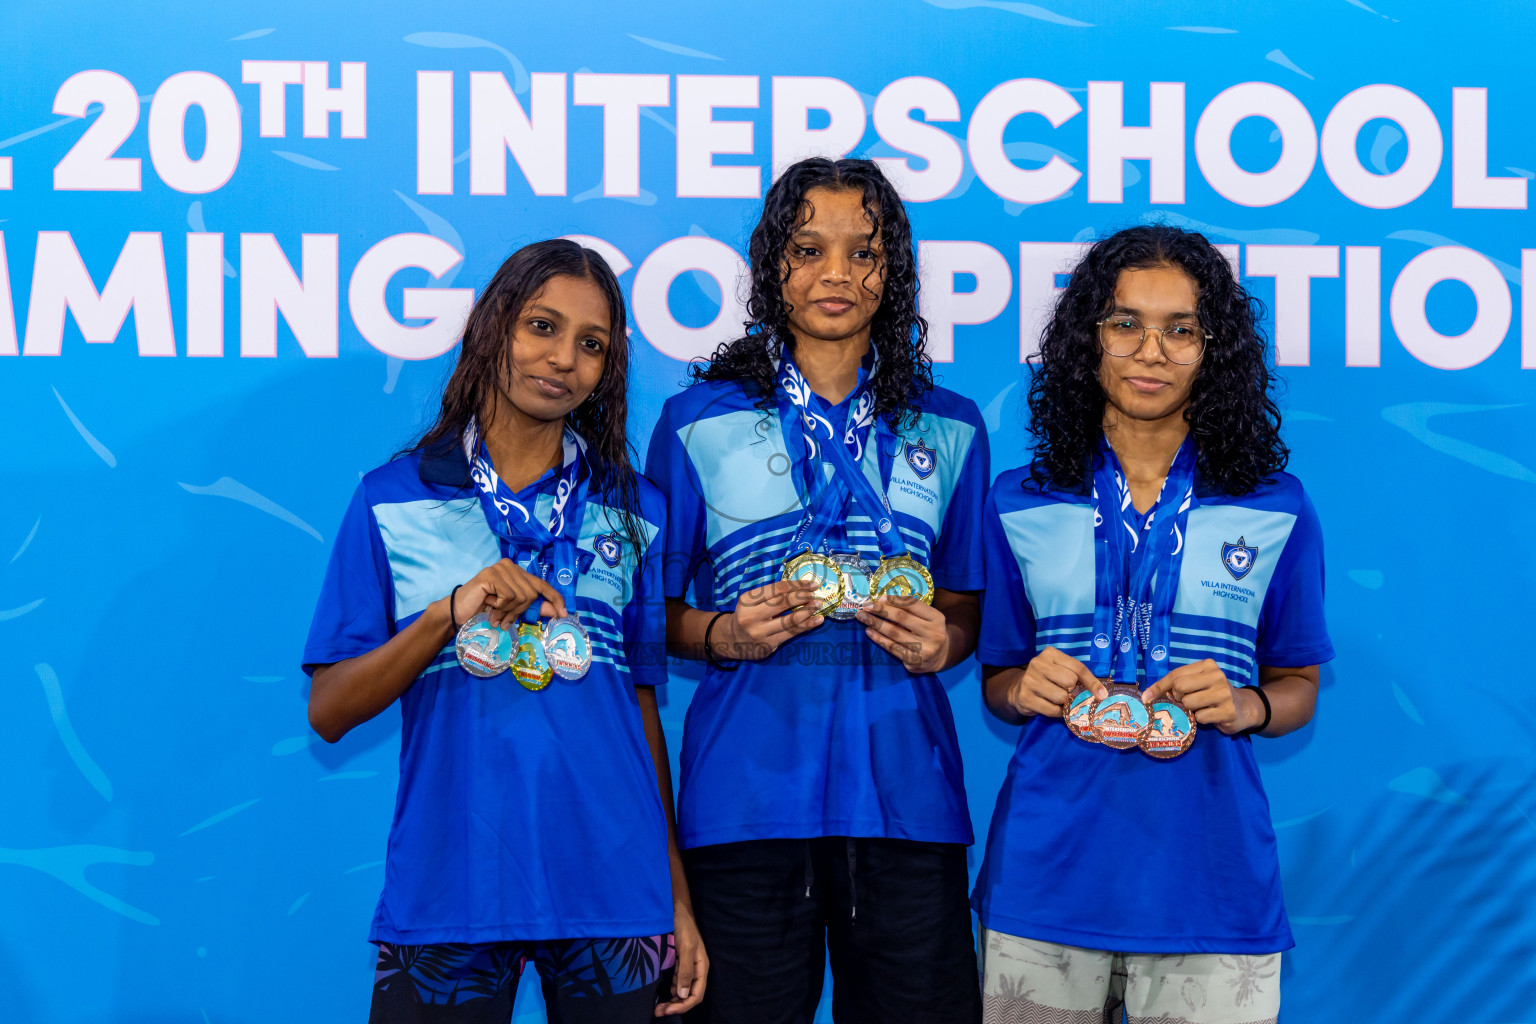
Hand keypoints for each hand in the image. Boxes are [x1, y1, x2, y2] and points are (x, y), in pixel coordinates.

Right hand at [452, 558, 565, 628]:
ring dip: (507, 611)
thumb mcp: (512, 610)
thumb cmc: (484, 611)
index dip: (555, 599)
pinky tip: (488, 605)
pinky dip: (499, 607)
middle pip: (532, 594)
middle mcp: (511, 566)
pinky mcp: (491, 574)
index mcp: (518, 573)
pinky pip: (508, 596)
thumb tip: (557, 611)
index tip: (564, 613)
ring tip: (494, 615)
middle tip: (504, 620)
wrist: (458, 613)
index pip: (543, 584)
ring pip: (521, 596)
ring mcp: (500, 568)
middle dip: (519, 612)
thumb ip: (533, 608)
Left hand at [655, 904, 707, 1015]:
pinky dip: (671, 991)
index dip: (684, 1005)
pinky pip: (678, 982)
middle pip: (689, 995)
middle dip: (676, 1006)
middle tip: (658, 1012)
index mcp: (702, 967)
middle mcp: (697, 970)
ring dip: (672, 1000)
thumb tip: (684, 995)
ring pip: (683, 990)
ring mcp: (689, 967)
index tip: (668, 1009)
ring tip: (658, 1007)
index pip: (697, 995)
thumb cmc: (684, 926)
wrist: (678, 910)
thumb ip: (685, 971)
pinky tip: (663, 994)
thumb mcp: (685, 947)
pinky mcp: (681, 963)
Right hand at [720, 578, 823, 660]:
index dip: (796, 585)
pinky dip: (806, 625)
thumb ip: (770, 595)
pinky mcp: (768, 645)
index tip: (811, 583)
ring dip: (807, 611)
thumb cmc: (747, 616)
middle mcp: (751, 616)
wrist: (732, 641)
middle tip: (816, 594)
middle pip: (782, 603)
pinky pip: (791, 633)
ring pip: (789, 620)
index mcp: (747, 601)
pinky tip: (817, 620)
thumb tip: (800, 587)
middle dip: (802, 596)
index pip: (776, 590)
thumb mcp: (751, 602)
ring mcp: (760, 632)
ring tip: (818, 605)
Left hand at [856, 595, 948, 673]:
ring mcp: (925, 649)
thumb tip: (881, 600)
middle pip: (901, 618)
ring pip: (894, 633)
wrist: (941, 657)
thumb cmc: (928, 631)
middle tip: (865, 606)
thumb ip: (910, 610)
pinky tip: (869, 631)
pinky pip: (892, 647)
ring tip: (862, 617)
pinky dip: (878, 638)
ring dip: (875, 623)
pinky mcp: (914, 661)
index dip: (894, 600)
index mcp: (937, 618)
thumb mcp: (927, 618)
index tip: (878, 597)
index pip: (913, 604)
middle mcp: (933, 633)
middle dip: (881, 610)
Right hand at [1007, 647, 1103, 717]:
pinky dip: (1057, 712)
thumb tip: (1102, 695)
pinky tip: (1052, 707)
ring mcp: (1029, 680)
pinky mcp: (1025, 697)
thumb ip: (1082, 678)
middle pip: (1069, 682)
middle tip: (1067, 692)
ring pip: (1061, 696)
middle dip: (1072, 691)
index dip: (1092, 683)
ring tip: (1058, 699)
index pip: (1077, 668)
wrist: (1019, 688)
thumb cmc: (1048, 679)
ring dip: (1064, 702)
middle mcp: (1037, 664)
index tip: (1101, 695)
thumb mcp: (1063, 671)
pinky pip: (1052, 710)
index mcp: (1050, 654)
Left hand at [1141, 659, 1259, 734]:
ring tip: (1202, 708)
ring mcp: (1224, 693)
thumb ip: (1175, 685)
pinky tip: (1211, 715)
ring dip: (1190, 710)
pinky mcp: (1228, 711)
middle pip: (1180, 687)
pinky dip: (1201, 719)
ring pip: (1189, 703)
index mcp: (1207, 665)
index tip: (1146, 697)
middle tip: (1187, 701)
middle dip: (1179, 698)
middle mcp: (1217, 676)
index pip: (1175, 674)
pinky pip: (1200, 717)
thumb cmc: (1213, 693)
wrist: (1244, 708)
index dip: (1159, 687)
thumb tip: (1146, 696)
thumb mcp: (1197, 683)